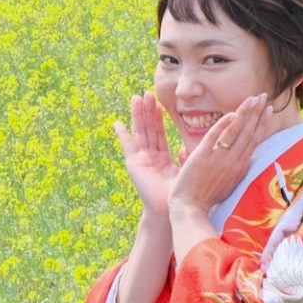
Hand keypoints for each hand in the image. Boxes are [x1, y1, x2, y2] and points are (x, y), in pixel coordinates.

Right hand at [114, 93, 178, 220]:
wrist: (170, 210)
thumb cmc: (180, 195)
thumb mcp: (185, 172)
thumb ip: (184, 158)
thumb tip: (185, 147)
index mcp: (161, 158)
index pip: (159, 132)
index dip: (158, 117)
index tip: (158, 102)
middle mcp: (149, 157)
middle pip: (147, 128)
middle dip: (147, 110)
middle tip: (147, 92)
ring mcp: (140, 159)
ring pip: (139, 132)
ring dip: (137, 115)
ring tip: (136, 98)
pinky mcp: (134, 164)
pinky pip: (128, 146)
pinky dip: (123, 135)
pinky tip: (117, 123)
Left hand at [168, 93, 275, 215]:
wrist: (191, 210)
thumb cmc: (207, 198)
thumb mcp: (229, 182)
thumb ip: (237, 168)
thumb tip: (247, 157)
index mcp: (239, 166)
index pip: (254, 140)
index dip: (262, 123)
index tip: (268, 109)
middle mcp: (233, 161)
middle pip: (249, 132)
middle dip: (257, 113)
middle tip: (264, 95)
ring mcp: (218, 159)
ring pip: (236, 132)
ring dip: (246, 114)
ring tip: (253, 98)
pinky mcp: (202, 158)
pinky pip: (215, 138)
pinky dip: (223, 126)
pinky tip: (232, 114)